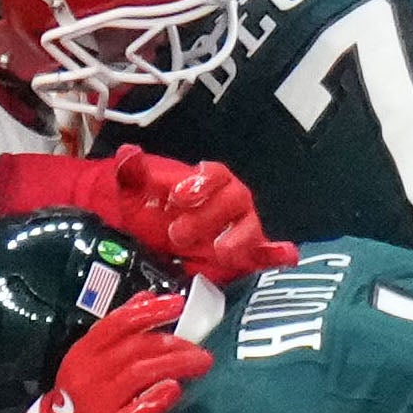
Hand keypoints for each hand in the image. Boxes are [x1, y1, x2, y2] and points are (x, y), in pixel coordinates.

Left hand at [0, 150, 280, 282]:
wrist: (151, 243)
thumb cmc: (151, 212)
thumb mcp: (137, 195)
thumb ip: (134, 175)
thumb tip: (127, 153)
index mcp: (206, 182)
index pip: (215, 174)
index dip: (202, 183)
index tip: (179, 196)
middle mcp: (229, 203)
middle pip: (234, 201)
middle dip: (209, 216)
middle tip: (176, 234)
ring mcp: (240, 231)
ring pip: (251, 229)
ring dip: (237, 239)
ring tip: (218, 253)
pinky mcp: (244, 259)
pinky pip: (266, 255)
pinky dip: (277, 255)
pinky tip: (285, 256)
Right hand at [14, 296, 208, 412]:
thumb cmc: (79, 403)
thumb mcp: (90, 362)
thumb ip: (118, 332)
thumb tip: (146, 298)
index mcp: (83, 354)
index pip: (117, 323)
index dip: (149, 312)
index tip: (176, 304)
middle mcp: (88, 374)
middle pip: (136, 348)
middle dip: (174, 343)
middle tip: (199, 348)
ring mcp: (98, 402)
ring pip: (141, 373)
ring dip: (176, 364)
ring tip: (201, 363)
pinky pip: (138, 410)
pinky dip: (158, 398)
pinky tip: (175, 390)